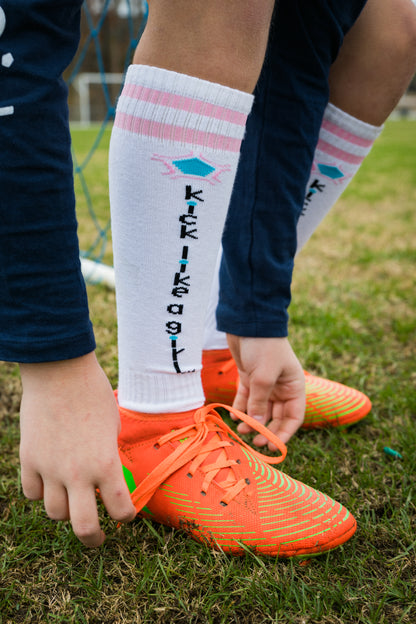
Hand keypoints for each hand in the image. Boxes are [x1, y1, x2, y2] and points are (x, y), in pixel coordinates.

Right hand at [19, 352, 135, 546]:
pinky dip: (41, 493)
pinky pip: (32, 493)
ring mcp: (49, 469)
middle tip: (98, 538)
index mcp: (106, 463)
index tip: (126, 515)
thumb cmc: (93, 394)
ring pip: (55, 514)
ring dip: (66, 512)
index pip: (120, 509)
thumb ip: (109, 455)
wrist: (59, 373)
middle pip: (83, 528)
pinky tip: (49, 483)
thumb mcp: (113, 426)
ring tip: (72, 503)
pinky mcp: (28, 460)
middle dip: (94, 539)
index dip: (127, 517)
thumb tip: (106, 474)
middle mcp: (77, 474)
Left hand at [226, 335, 304, 446]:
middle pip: (276, 417)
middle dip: (265, 430)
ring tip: (240, 429)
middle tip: (253, 441)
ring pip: (259, 409)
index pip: (293, 417)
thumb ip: (261, 401)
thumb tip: (257, 424)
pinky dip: (241, 409)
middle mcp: (281, 388)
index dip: (284, 433)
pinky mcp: (249, 378)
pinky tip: (234, 416)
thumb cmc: (264, 346)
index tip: (271, 446)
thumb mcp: (264, 376)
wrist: (248, 322)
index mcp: (294, 387)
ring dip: (251, 421)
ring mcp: (265, 383)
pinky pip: (246, 399)